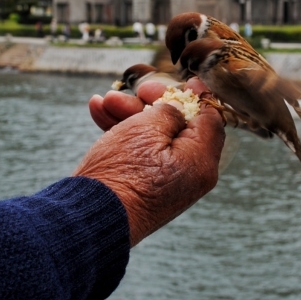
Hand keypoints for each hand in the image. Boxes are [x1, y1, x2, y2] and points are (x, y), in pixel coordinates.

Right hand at [74, 79, 224, 245]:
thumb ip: (170, 111)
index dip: (198, 96)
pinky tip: (99, 112)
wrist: (89, 220)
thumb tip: (179, 110)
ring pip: (154, 138)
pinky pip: (140, 155)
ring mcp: (167, 183)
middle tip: (137, 90)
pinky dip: (122, 134)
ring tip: (104, 100)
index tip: (187, 80)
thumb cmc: (122, 173)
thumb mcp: (148, 129)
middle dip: (152, 103)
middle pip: (180, 127)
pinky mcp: (144, 188)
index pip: (211, 120)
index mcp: (201, 161)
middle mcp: (190, 174)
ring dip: (130, 115)